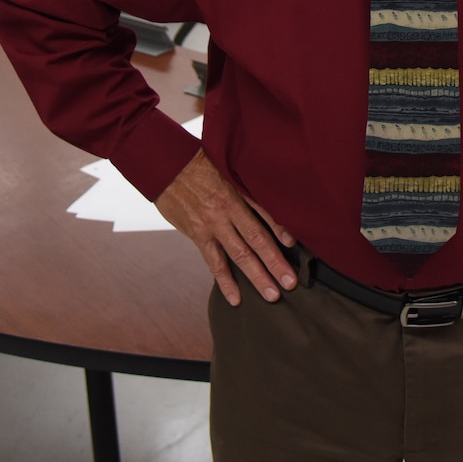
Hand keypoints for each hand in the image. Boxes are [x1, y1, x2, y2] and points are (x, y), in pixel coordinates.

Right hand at [154, 150, 295, 304]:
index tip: (295, 245)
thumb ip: (246, 185)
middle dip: (275, 262)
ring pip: (238, 255)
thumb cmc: (199, 163)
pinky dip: (225, 282)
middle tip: (291, 282)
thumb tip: (269, 199)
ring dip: (256, 276)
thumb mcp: (227, 167)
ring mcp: (211, 225)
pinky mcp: (197, 235)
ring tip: (272, 295)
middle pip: (256, 239)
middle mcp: (226, 211)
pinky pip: (214, 263)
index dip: (281, 229)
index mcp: (237, 191)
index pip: (264, 212)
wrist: (166, 165)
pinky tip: (236, 298)